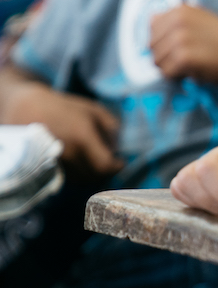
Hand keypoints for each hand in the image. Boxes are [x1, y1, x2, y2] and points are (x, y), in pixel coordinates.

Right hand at [3, 80, 121, 179]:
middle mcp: (69, 153)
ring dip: (92, 175)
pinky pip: (68, 178)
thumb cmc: (65, 108)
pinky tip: (81, 163)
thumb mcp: (94, 110)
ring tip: (95, 162)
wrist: (28, 111)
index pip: (104, 165)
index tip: (120, 162)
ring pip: (81, 180)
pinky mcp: (46, 168)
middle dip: (105, 172)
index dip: (116, 167)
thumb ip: (112, 127)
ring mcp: (56, 162)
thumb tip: (119, 147)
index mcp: (83, 137)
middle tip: (110, 163)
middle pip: (94, 176)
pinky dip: (78, 174)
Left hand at [149, 5, 217, 82]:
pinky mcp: (183, 57)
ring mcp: (180, 38)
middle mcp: (178, 21)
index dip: (163, 41)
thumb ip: (177, 17)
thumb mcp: (202, 18)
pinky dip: (176, 77)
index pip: (151, 28)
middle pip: (151, 46)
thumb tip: (149, 18)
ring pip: (156, 61)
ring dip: (170, 68)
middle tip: (185, 59)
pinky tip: (191, 72)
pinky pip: (166, 72)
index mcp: (180, 10)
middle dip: (165, 56)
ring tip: (189, 65)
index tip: (180, 46)